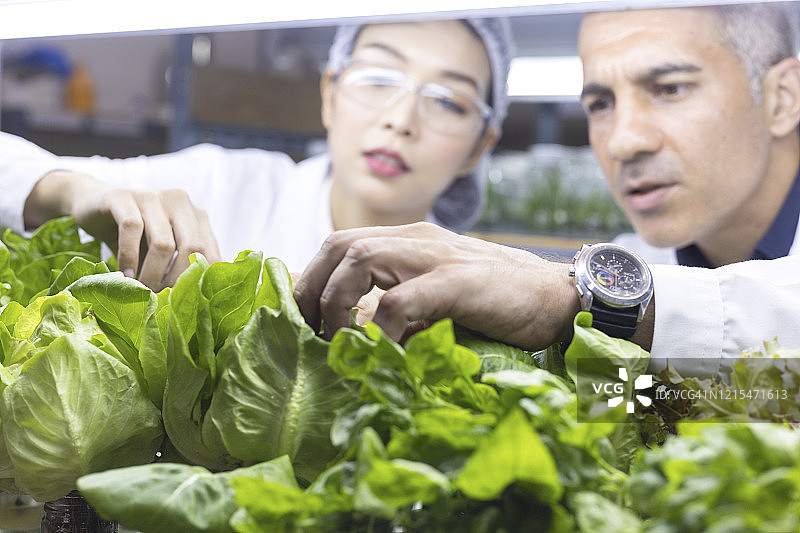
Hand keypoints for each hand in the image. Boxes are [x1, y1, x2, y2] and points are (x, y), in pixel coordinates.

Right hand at [25, 170, 220, 289]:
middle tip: (163, 299)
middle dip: (177, 279)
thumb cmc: (134, 235)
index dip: (200, 278)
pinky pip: (132, 228)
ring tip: (143, 290)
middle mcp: (178, 201)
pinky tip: (125, 274)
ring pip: (163, 243)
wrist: (91, 202)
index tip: (187, 300)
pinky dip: (129, 256)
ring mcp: (152, 196)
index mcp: (195, 214)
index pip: (209, 250)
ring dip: (153, 273)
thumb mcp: (160, 248)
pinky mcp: (123, 196)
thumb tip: (192, 300)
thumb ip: (177, 264)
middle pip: (191, 247)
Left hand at [293, 222, 581, 350]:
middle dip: (313, 289)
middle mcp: (416, 239)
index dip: (313, 280)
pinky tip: (385, 354)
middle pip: (338, 244)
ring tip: (342, 343)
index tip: (305, 320)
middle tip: (312, 333)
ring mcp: (435, 256)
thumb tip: (357, 337)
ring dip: (338, 305)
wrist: (558, 296)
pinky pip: (399, 301)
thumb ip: (400, 308)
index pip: (340, 244)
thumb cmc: (498, 302)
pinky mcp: (456, 281)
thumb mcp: (438, 300)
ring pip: (358, 259)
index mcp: (409, 241)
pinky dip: (381, 330)